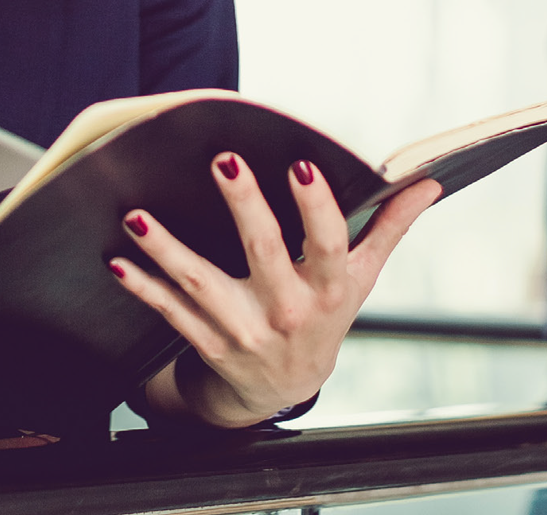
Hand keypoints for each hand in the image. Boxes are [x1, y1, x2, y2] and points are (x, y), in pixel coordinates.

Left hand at [109, 154, 440, 427]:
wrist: (287, 387)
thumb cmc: (325, 313)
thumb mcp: (361, 276)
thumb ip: (389, 226)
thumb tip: (428, 182)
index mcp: (328, 287)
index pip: (326, 243)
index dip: (315, 207)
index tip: (300, 165)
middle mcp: (287, 310)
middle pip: (264, 252)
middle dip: (245, 206)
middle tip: (224, 159)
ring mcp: (244, 329)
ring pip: (202, 284)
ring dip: (167, 251)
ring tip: (138, 216)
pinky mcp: (209, 342)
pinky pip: (171, 312)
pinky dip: (144, 287)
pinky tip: (119, 260)